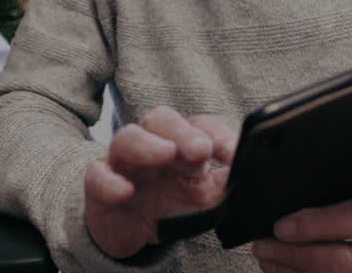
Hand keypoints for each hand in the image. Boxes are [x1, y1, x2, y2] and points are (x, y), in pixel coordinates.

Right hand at [83, 106, 234, 258]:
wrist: (130, 231)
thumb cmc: (170, 205)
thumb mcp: (205, 199)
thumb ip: (227, 186)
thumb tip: (253, 173)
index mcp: (183, 144)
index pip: (201, 126)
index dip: (218, 135)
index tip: (233, 153)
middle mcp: (153, 144)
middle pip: (162, 120)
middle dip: (182, 131)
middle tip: (200, 149)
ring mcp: (124, 162)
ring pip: (128, 138)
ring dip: (147, 145)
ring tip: (165, 155)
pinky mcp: (99, 183)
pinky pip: (99, 175)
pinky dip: (110, 182)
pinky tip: (125, 191)